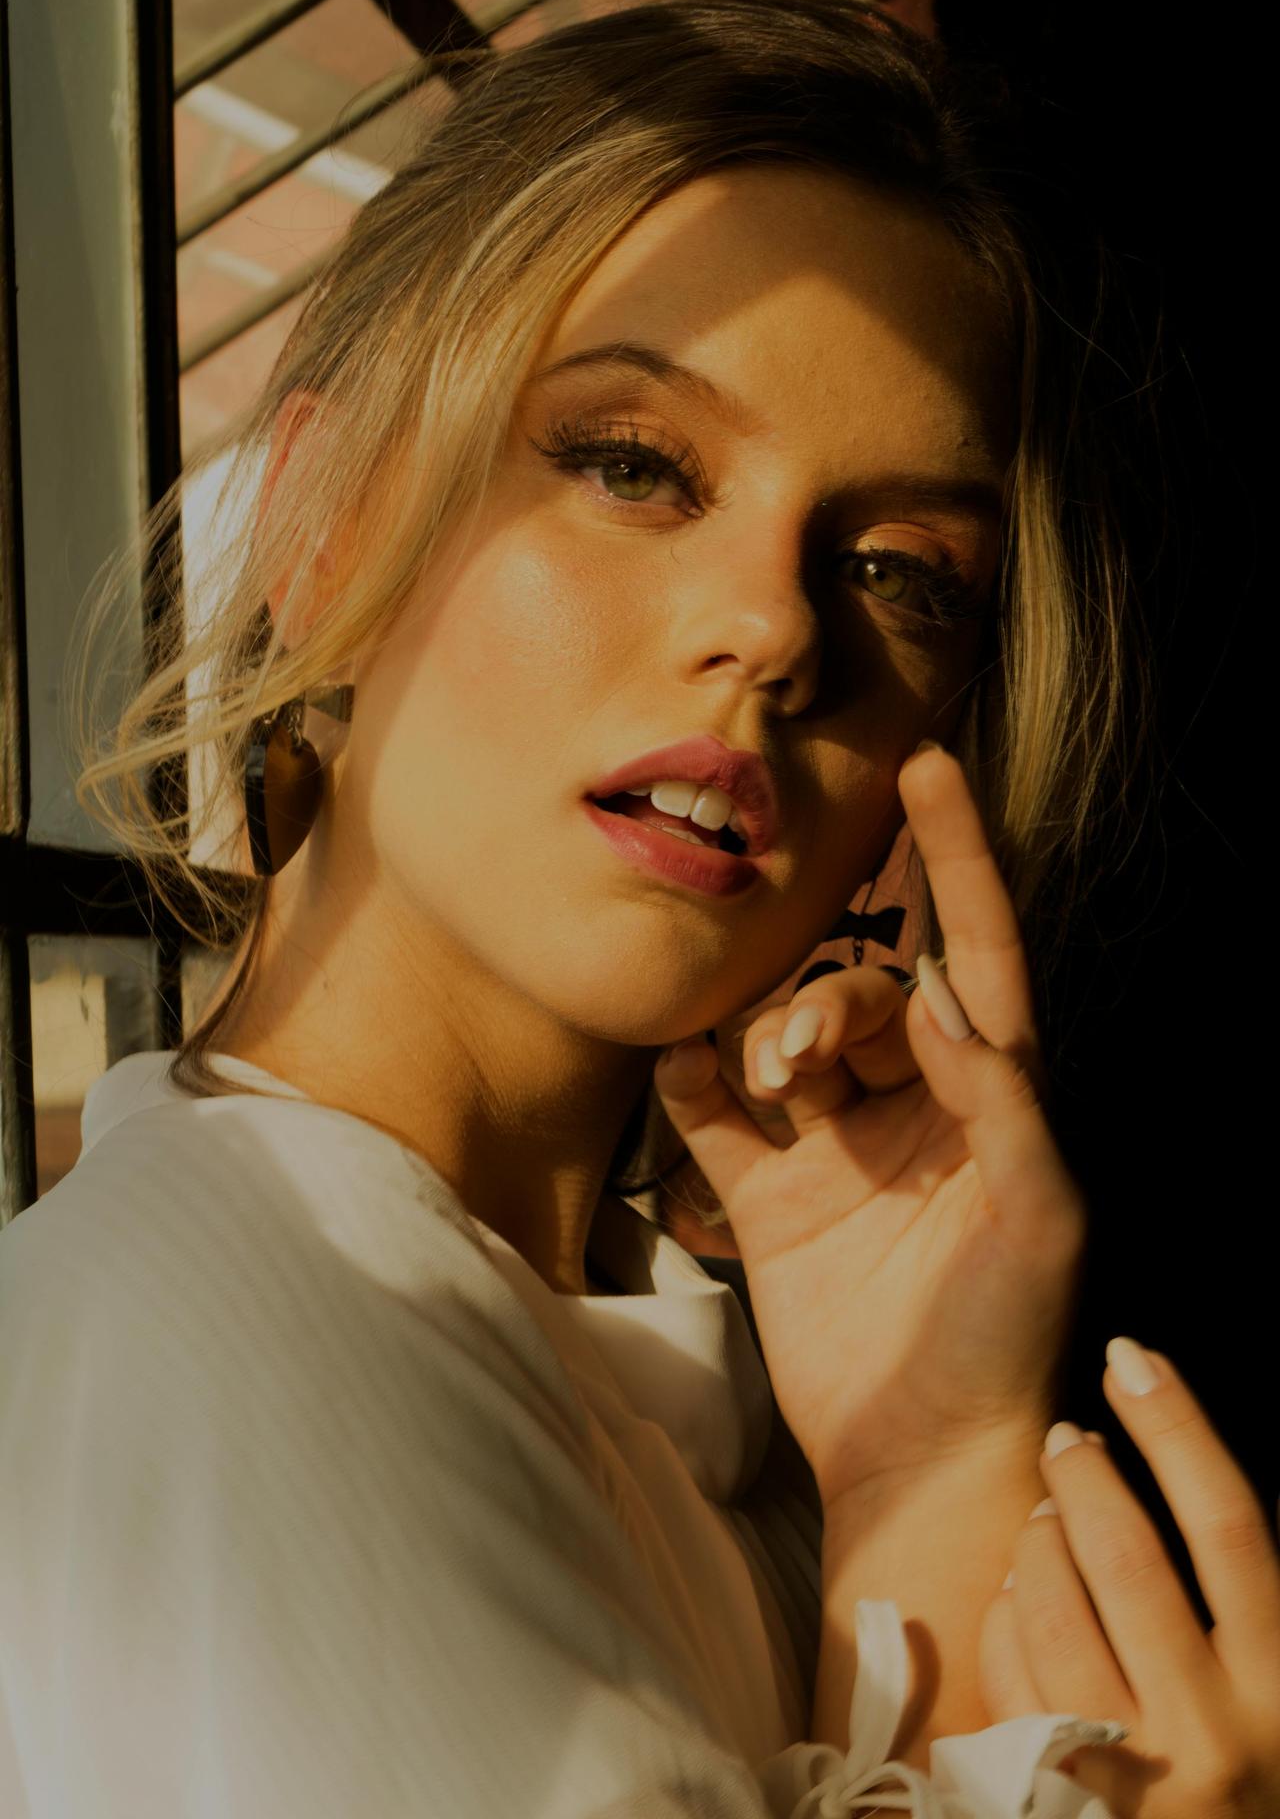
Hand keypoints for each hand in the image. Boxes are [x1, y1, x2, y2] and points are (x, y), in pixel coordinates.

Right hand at [652, 742, 1087, 1503]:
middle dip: (827, 1000)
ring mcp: (830, 1148)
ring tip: (764, 1084)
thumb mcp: (1037, 1216)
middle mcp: (907, 1105)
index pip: (974, 949)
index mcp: (986, 1096)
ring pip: (780, 1038)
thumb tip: (944, 992)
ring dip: (764, 1037)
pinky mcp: (765, 1197)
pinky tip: (687, 1073)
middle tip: (801, 1060)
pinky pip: (710, 1112)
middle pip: (860, 993)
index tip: (929, 764)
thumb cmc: (1003, 1340)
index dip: (957, 857)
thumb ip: (1000, 1098)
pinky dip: (691, 1082)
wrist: (918, 1457)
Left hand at [979, 1339, 1279, 1817]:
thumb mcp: (1278, 1688)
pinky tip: (1018, 1598)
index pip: (1227, 1522)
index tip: (1132, 1356)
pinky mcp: (1056, 1797)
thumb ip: (1254, 1596)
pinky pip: (1007, 1672)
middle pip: (1126, 1554)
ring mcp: (1130, 1771)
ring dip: (1037, 1539)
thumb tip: (1191, 1462)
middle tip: (1066, 1439)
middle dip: (1083, 1473)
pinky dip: (1003, 1616)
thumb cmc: (1251, 1773)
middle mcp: (1213, 1729)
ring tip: (1047, 1516)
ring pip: (1051, 1607)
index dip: (1176, 1424)